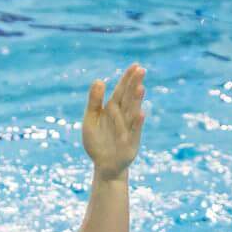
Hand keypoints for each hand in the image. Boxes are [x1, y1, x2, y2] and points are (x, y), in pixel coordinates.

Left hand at [80, 63, 144, 179]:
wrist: (103, 165)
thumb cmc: (97, 142)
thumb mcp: (90, 120)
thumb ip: (94, 101)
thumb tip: (99, 80)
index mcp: (113, 109)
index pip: (121, 91)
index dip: (127, 78)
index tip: (135, 65)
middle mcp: (123, 117)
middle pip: (129, 98)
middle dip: (134, 84)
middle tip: (141, 70)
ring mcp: (128, 129)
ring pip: (132, 112)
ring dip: (137, 101)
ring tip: (140, 87)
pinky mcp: (130, 143)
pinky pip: (134, 132)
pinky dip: (137, 124)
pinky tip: (140, 113)